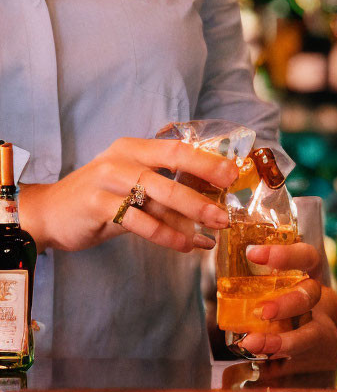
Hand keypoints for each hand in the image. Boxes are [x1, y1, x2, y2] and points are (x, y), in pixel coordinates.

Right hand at [18, 137, 235, 253]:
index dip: (207, 160)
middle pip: (172, 167)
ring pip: (158, 195)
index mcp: (134, 147)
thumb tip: (208, 198)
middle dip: (204, 188)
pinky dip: (165, 234)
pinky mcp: (96, 205)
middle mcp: (122, 158)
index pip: (177, 148)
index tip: (233, 173)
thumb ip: (162, 187)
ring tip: (213, 230)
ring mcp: (107, 180)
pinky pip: (139, 221)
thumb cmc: (98, 198)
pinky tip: (184, 244)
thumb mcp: (130, 184)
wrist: (48, 213)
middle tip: (227, 209)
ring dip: (190, 214)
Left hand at [239, 242, 336, 373]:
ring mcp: (322, 329)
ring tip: (252, 343)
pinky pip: (299, 359)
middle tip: (262, 311)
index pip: (307, 257)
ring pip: (310, 333)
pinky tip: (259, 360)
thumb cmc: (292, 307)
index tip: (253, 254)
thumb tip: (223, 270)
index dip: (284, 255)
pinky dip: (277, 361)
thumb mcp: (284, 286)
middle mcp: (320, 299)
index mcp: (311, 275)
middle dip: (287, 303)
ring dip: (281, 340)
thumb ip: (263, 279)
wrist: (320, 345)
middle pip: (311, 294)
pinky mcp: (316, 355)